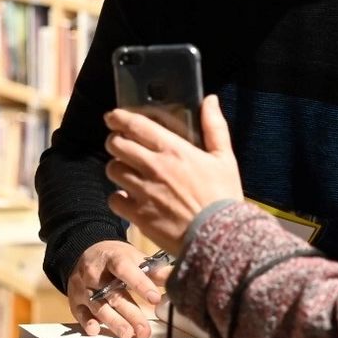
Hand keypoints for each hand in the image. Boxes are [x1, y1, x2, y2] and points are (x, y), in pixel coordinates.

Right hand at [66, 240, 165, 337]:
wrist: (87, 253)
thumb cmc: (115, 258)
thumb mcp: (134, 257)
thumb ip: (154, 270)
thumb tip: (176, 277)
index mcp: (112, 257)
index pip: (125, 270)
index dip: (140, 284)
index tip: (155, 298)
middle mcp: (94, 272)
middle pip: (114, 294)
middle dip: (131, 313)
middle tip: (144, 330)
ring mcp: (83, 287)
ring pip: (98, 306)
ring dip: (114, 322)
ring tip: (128, 333)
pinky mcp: (75, 300)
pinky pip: (79, 313)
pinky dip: (87, 322)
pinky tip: (96, 330)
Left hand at [104, 94, 243, 254]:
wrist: (219, 237)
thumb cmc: (224, 196)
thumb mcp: (225, 158)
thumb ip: (215, 126)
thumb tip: (210, 100)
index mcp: (173, 150)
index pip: (135, 125)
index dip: (118, 117)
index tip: (113, 116)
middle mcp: (153, 167)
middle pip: (116, 144)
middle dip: (114, 141)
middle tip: (120, 144)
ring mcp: (143, 192)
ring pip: (113, 170)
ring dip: (117, 167)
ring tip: (126, 170)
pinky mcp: (138, 215)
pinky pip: (115, 199)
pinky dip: (119, 196)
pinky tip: (129, 196)